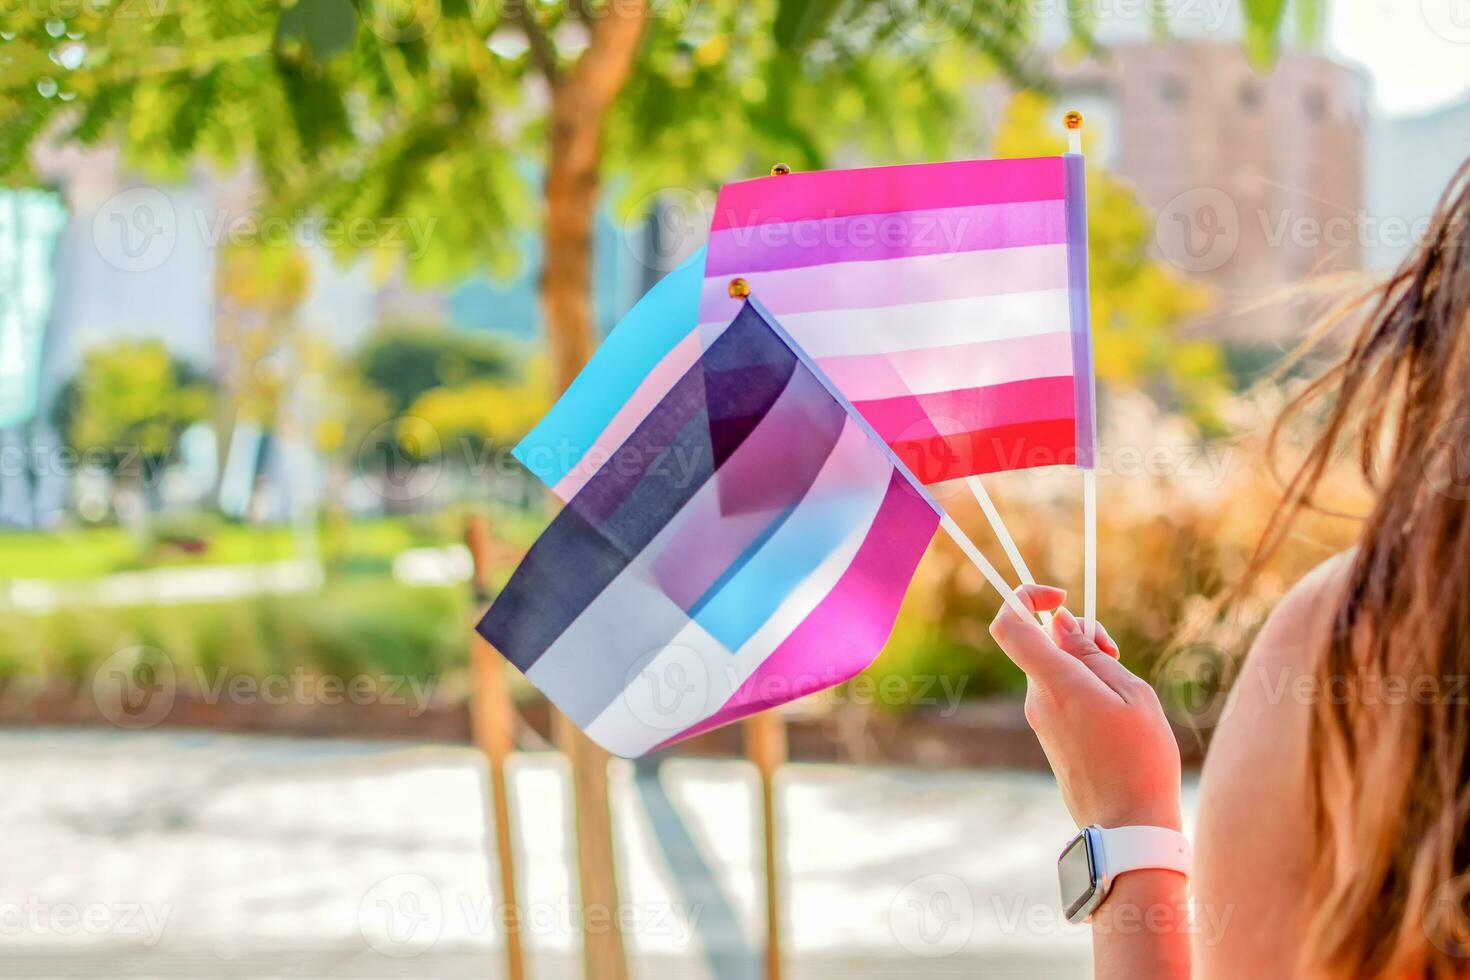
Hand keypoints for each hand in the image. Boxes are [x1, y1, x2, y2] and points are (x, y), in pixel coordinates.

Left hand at [989, 585, 1181, 832]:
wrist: (1128, 829)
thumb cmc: (1141, 761)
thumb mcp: (1132, 695)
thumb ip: (1092, 655)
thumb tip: (1060, 625)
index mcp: (1055, 684)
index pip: (1010, 625)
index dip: (1026, 598)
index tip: (1061, 599)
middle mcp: (1037, 699)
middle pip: (1041, 644)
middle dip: (1077, 636)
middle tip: (1115, 654)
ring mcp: (1040, 720)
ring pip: (1054, 670)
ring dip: (1085, 665)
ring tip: (1125, 693)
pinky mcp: (1050, 737)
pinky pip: (1060, 695)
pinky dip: (1084, 689)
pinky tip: (1116, 714)